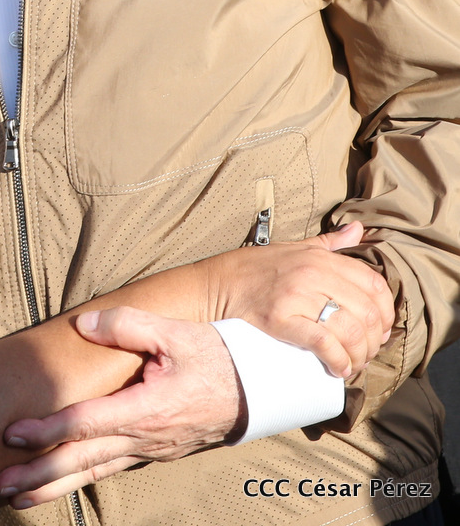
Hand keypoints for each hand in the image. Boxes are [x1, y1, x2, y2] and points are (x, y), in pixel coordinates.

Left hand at [0, 309, 243, 507]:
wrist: (256, 390)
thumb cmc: (214, 358)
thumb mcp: (174, 332)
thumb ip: (126, 325)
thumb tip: (82, 324)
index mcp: (146, 409)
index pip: (87, 423)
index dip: (48, 430)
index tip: (14, 434)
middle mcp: (144, 438)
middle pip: (82, 459)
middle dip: (40, 474)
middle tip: (0, 484)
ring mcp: (148, 450)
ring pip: (93, 472)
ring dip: (54, 487)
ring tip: (16, 497)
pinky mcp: (152, 452)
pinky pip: (109, 470)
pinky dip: (79, 480)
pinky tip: (58, 485)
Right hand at [199, 221, 393, 378]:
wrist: (212, 287)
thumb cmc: (252, 270)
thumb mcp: (292, 247)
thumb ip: (328, 243)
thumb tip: (358, 230)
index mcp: (318, 257)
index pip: (373, 284)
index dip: (386, 311)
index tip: (381, 328)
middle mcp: (312, 273)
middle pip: (366, 311)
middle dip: (374, 339)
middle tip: (367, 352)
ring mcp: (296, 296)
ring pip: (350, 330)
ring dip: (359, 355)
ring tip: (353, 363)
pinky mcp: (281, 320)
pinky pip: (324, 343)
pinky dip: (338, 360)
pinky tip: (338, 369)